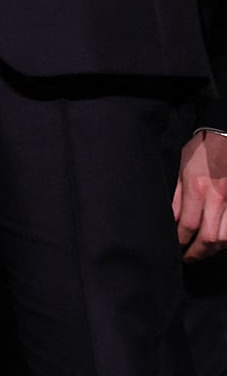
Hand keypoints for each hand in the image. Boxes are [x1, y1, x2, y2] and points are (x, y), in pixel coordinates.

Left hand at [175, 132, 226, 260]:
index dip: (180, 241)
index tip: (175, 247)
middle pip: (210, 238)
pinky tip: (219, 241)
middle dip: (197, 253)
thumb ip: (177, 196)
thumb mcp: (182, 169)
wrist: (226, 136)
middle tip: (187, 257)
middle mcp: (218, 198)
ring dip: (214, 250)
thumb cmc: (202, 150)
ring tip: (202, 251)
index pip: (187, 225)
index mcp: (197, 188)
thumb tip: (171, 219)